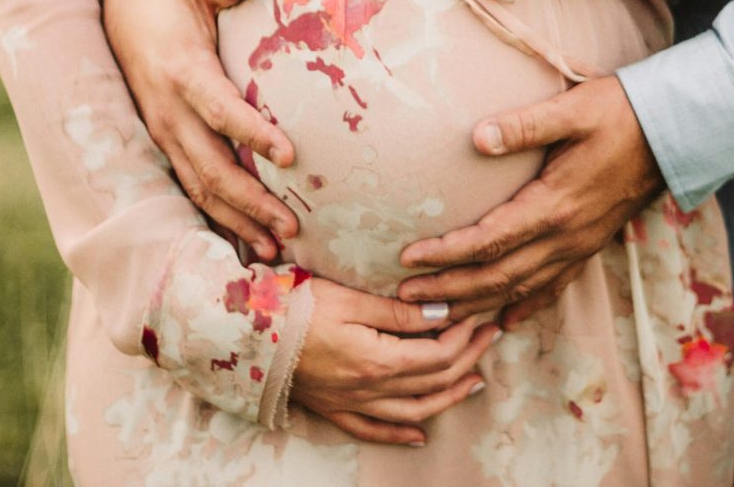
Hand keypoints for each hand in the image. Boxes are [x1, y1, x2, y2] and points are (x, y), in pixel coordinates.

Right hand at [102, 0, 299, 258]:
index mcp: (181, 70)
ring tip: (277, 248)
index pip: (219, 108)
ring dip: (236, 219)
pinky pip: (190, 187)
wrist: (118, 14)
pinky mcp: (164, 143)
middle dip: (251, 200)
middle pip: (210, 166)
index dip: (251, 132)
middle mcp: (168, 110)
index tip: (291, 154)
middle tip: (293, 227)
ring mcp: (163, 132)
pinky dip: (217, 216)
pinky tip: (246, 240)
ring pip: (199, 186)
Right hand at [293, 279, 497, 445]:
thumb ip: (397, 312)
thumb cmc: (295, 307)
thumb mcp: (348, 298)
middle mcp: (368, 390)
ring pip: (412, 412)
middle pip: (431, 382)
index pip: (436, 355)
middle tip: (488, 337)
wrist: (245, 332)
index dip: (462, 337)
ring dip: (448, 399)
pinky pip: (373, 430)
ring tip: (473, 382)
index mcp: (376, 360)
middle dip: (467, 359)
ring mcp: (350, 404)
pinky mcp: (333, 409)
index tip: (476, 317)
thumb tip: (441, 315)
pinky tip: (419, 434)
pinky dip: (400, 434)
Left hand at [397, 76, 665, 327]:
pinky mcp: (590, 245)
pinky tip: (505, 320)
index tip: (409, 258)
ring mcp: (579, 245)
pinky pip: (553, 286)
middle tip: (406, 297)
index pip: (489, 241)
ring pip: (521, 288)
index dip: (446, 254)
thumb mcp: (571, 109)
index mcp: (555, 205)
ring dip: (478, 304)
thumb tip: (477, 136)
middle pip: (498, 275)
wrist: (675, 132)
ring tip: (440, 316)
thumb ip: (524, 125)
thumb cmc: (618, 113)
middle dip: (450, 289)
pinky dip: (526, 306)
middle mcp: (566, 236)